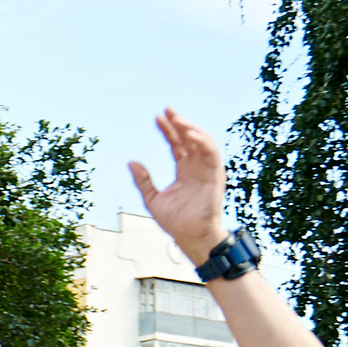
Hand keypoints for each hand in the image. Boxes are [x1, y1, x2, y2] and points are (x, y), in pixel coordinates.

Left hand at [129, 108, 230, 261]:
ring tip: (177, 119)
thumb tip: (131, 162)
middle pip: (188, 139)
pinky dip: (202, 142)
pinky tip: (189, 134)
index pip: (176, 145)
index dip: (168, 131)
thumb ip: (143, 180)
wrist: (190, 236)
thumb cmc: (175, 221)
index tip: (157, 118)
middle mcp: (196, 167)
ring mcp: (207, 170)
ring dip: (190, 129)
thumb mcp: (153, 198)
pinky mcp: (215, 175)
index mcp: (184, 170)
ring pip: (202, 142)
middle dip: (179, 124)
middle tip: (167, 110)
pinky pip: (211, 153)